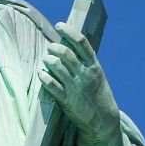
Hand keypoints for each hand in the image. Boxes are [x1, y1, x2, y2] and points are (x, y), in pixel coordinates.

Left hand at [39, 23, 124, 145]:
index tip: (59, 25)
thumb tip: (69, 45)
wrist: (103, 120)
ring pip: (57, 67)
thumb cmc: (98, 94)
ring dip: (48, 60)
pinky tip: (41, 74)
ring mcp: (76, 87)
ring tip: (46, 59)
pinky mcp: (67, 100)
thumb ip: (85, 62)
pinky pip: (51, 85)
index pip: (82, 43)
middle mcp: (85, 75)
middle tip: (50, 47)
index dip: (69, 32)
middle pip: (66, 54)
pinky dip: (44, 77)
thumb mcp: (97, 75)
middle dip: (55, 48)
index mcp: (95, 67)